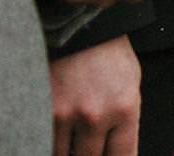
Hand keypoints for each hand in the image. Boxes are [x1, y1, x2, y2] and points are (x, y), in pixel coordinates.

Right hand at [49, 35, 139, 155]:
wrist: (80, 29)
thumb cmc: (110, 58)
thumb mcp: (131, 86)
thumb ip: (124, 123)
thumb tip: (116, 154)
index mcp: (124, 109)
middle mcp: (96, 116)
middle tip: (89, 150)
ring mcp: (66, 115)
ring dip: (68, 153)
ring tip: (74, 144)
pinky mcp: (42, 110)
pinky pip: (43, 142)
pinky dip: (47, 144)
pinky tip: (54, 138)